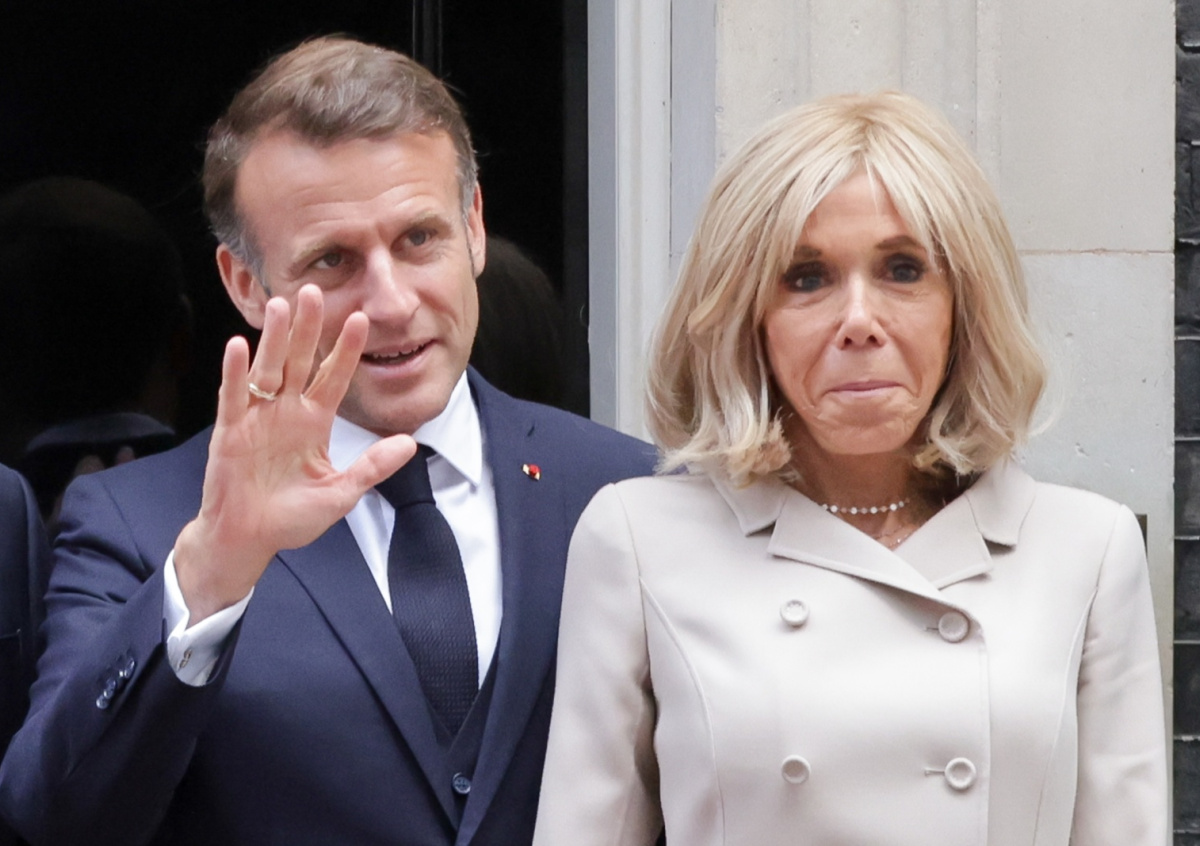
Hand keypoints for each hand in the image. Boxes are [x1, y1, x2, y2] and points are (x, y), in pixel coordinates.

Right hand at [175, 285, 415, 622]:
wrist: (249, 540)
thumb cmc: (292, 518)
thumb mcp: (341, 492)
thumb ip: (372, 467)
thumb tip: (410, 445)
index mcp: (314, 422)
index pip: (334, 377)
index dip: (346, 350)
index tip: (362, 319)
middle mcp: (287, 412)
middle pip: (300, 362)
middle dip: (309, 328)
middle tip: (316, 290)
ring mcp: (257, 418)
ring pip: (267, 369)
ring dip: (275, 339)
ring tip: (283, 305)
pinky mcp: (230, 431)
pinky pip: (233, 396)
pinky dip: (235, 372)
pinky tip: (238, 346)